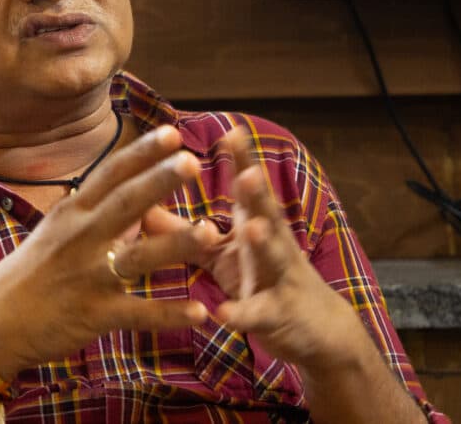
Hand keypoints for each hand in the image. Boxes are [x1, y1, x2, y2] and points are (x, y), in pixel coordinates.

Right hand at [0, 125, 220, 380]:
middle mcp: (81, 238)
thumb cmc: (30, 272)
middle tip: (192, 161)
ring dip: (176, 245)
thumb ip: (93, 208)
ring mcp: (88, 277)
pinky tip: (201, 313)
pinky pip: (138, 313)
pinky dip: (169, 314)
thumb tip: (123, 183)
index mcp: (73, 213)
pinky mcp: (94, 315)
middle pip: (125, 204)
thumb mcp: (56, 230)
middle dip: (159, 181)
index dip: (142, 153)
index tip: (172, 132)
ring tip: (212, 233)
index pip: (111, 174)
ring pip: (138, 258)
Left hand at [204, 128, 367, 368]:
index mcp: (257, 224)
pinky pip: (257, 314)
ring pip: (273, 258)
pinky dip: (241, 313)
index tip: (232, 130)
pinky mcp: (277, 316)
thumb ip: (188, 231)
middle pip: (267, 213)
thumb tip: (143, 208)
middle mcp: (274, 244)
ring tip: (250, 228)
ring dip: (263, 242)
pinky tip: (223, 313)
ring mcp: (280, 279)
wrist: (317, 329)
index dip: (243, 160)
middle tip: (248, 172)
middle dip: (258, 192)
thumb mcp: (223, 253)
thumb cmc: (262, 278)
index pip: (250, 186)